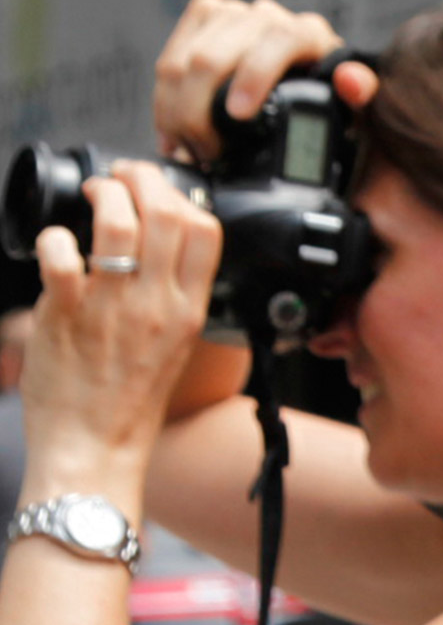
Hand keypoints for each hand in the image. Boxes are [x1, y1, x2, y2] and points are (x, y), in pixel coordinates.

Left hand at [20, 165, 221, 482]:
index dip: (181, 196)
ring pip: (118, 221)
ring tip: (90, 195)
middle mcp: (157, 305)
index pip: (207, 232)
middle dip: (141, 178)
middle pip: (168, 214)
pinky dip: (54, 238)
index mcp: (189, 312)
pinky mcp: (67, 315)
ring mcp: (113, 308)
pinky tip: (53, 243)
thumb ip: (169, 301)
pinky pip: (62, 255)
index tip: (157, 191)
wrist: (96, 449)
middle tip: (121, 176)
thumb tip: (154, 254)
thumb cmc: (127, 405)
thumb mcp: (173, 347)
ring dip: (102, 194)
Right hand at [151, 0, 374, 164]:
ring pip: (181, 60)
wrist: (309, 80)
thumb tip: (351, 80)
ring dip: (174, 112)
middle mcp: (266, 15)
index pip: (276, 42)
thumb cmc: (332, 99)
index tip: (238, 117)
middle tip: (206, 155)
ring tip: (185, 150)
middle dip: (198, 112)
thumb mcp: (354, 106)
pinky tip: (170, 133)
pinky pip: (169, 57)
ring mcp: (230, 13)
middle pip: (212, 57)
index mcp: (307, 33)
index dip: (252, 78)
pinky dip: (164, 101)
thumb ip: (360, 94)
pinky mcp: (203, 18)